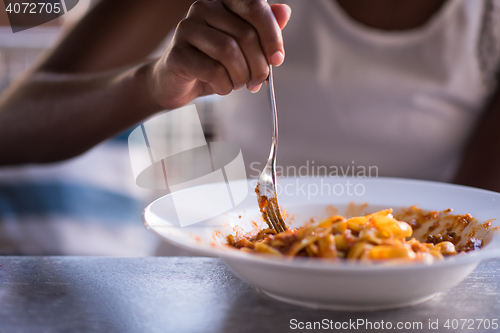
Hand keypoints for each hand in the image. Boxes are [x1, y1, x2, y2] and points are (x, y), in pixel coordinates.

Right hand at [148, 0, 290, 109]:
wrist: (176, 83)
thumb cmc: (213, 64)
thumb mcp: (243, 49)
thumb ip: (263, 31)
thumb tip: (284, 12)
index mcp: (223, 2)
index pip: (254, 7)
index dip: (271, 35)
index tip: (277, 59)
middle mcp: (203, 8)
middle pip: (245, 34)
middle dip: (259, 64)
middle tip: (258, 81)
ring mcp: (187, 28)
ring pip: (229, 51)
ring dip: (241, 76)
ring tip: (239, 84)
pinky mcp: (177, 53)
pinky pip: (212, 70)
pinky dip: (224, 85)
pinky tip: (222, 87)